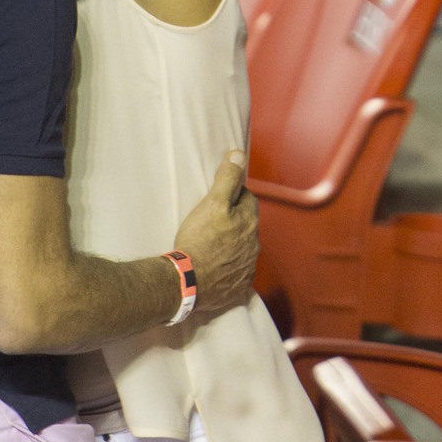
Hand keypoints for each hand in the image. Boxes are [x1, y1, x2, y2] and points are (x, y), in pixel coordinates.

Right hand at [174, 150, 258, 315]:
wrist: (188, 283)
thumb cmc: (199, 240)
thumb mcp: (211, 204)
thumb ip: (226, 179)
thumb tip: (238, 154)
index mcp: (249, 222)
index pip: (248, 199)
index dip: (235, 194)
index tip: (220, 196)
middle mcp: (254, 245)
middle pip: (247, 224)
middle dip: (235, 218)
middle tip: (213, 218)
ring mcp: (247, 267)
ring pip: (243, 247)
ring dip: (232, 242)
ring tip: (211, 243)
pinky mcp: (238, 286)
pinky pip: (237, 271)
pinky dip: (229, 266)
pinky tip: (214, 266)